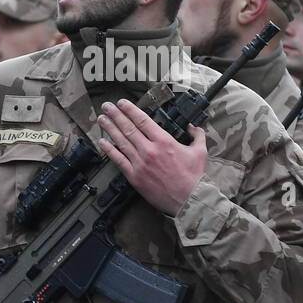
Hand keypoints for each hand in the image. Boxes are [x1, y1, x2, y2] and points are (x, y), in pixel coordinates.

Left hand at [97, 99, 205, 215]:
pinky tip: (102, 142)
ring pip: (121, 142)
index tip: (122, 103)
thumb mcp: (200, 151)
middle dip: (116, 116)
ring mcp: (140, 163)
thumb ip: (197, 136)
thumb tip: (193, 127)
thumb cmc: (194, 177)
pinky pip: (118, 160)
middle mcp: (149, 150)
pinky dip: (109, 150)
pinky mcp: (134, 176)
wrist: (189, 199)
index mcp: (164, 141)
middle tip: (106, 106)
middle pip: (129, 128)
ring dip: (110, 129)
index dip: (130, 110)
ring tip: (101, 119)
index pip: (143, 121)